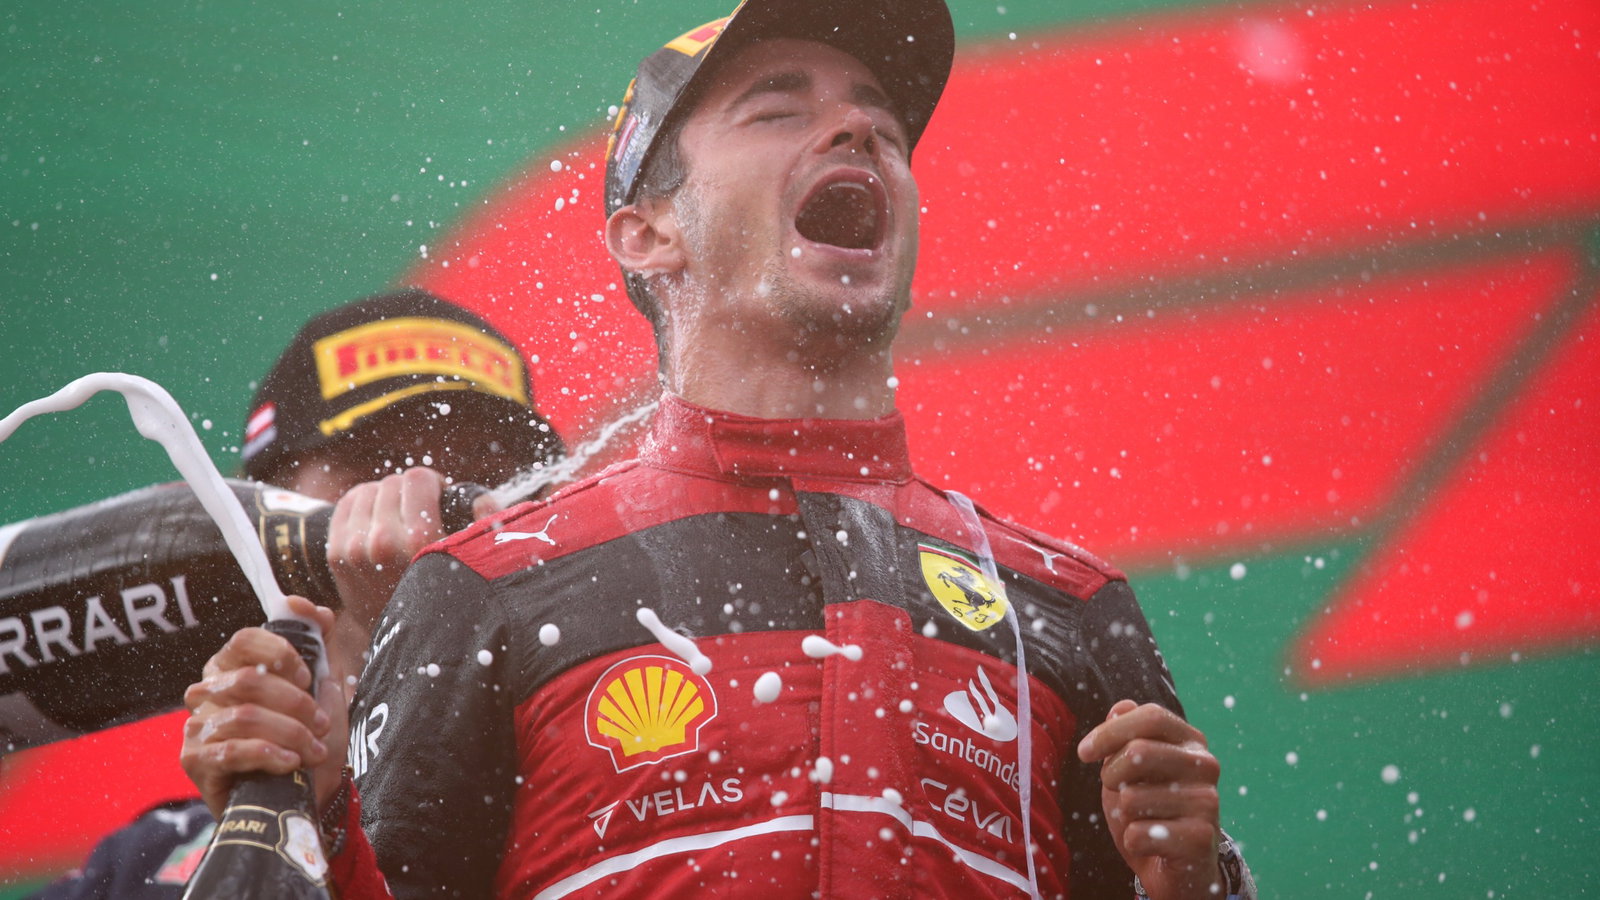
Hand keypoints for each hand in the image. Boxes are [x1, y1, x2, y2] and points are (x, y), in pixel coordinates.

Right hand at [181, 596, 346, 818]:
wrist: (305, 795)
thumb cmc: (309, 738)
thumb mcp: (324, 688)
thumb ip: (320, 643)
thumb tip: (308, 605)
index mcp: (233, 667)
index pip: (243, 639)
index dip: (279, 653)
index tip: (307, 677)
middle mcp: (208, 692)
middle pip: (248, 681)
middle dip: (296, 704)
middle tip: (321, 724)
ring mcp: (197, 726)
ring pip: (244, 717)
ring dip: (290, 734)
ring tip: (313, 750)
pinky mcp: (195, 760)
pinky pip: (231, 750)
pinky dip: (268, 754)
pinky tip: (289, 762)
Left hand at [324, 468, 500, 682]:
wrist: (406, 640)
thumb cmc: (446, 597)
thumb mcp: (474, 559)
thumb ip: (487, 521)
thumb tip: (483, 498)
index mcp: (417, 538)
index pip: (417, 478)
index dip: (434, 483)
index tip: (439, 498)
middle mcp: (381, 541)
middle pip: (392, 483)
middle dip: (410, 493)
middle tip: (421, 512)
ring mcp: (353, 548)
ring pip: (368, 491)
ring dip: (386, 499)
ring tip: (399, 517)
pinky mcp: (336, 554)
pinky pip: (346, 504)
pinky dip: (362, 505)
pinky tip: (377, 520)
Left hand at [1077, 700, 1222, 899]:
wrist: (1179, 869)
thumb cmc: (1150, 811)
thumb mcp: (1130, 771)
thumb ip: (1124, 738)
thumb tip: (1120, 706)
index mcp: (1191, 741)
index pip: (1151, 716)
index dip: (1110, 731)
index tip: (1084, 753)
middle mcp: (1206, 765)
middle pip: (1140, 751)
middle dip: (1111, 774)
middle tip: (1114, 791)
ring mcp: (1208, 801)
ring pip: (1132, 798)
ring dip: (1123, 814)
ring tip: (1142, 820)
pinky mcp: (1201, 837)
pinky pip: (1138, 833)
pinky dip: (1132, 842)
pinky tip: (1152, 845)